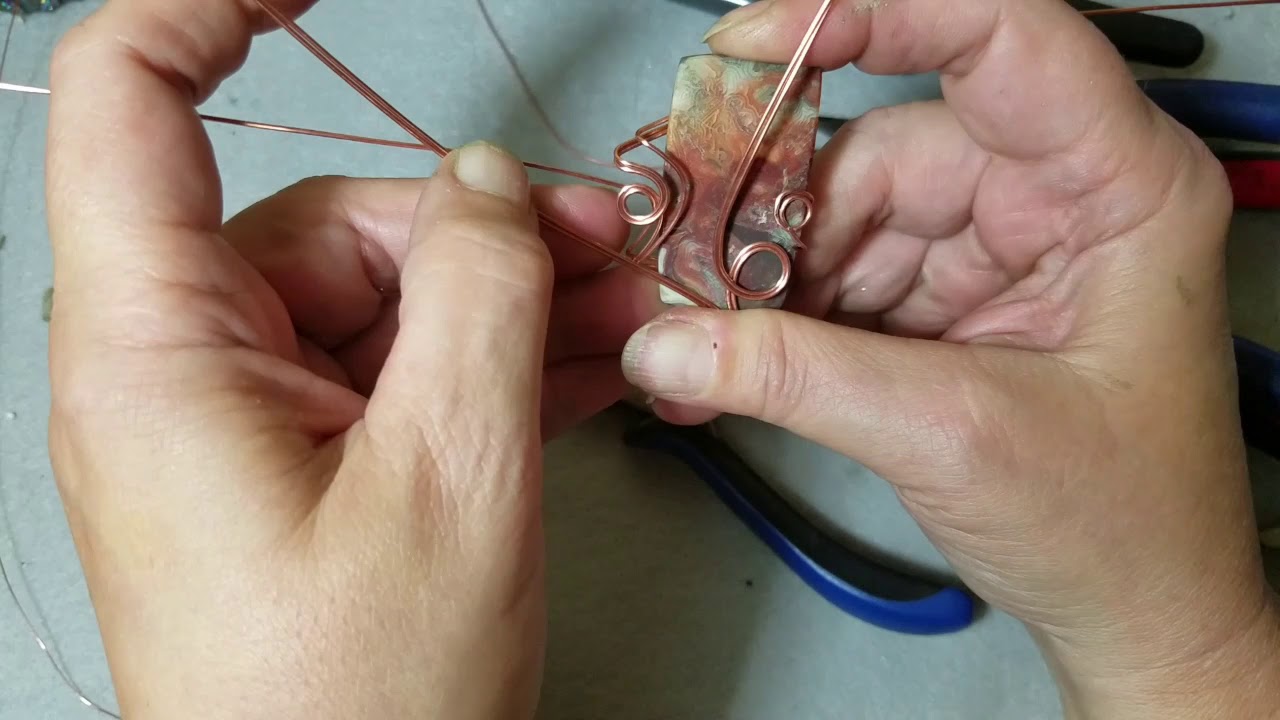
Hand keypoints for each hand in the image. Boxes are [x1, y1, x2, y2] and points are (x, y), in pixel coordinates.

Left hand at [44, 1, 652, 716]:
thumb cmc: (357, 705)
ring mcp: (249, 420)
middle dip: (481, 225)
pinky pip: (399, 370)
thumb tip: (492, 189)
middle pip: (334, 219)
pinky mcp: (305, 465)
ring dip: (508, 297)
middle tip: (603, 247)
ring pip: (387, 299)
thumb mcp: (455, 474)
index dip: (212, 6)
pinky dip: (488, 359)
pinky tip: (580, 361)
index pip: (128, 97)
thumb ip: (481, 294)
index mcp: (158, 348)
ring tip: (622, 314)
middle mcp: (183, 369)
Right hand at [622, 0, 1279, 714]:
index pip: (999, 38)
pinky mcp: (959, 300)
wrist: (1136, 618)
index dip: (875, 18)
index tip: (758, 41)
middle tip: (692, 258)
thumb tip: (673, 342)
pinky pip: (852, 271)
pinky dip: (788, 310)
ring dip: (772, 271)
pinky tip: (742, 351)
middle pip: (891, 144)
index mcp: (1118, 188)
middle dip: (780, 207)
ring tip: (709, 330)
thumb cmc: (1124, 527)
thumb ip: (798, 378)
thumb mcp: (955, 435)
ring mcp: (1005, 248)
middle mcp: (1061, 198)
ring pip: (854, 212)